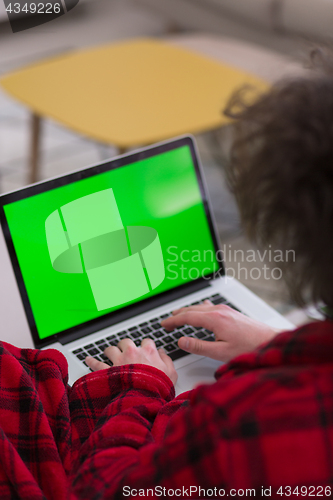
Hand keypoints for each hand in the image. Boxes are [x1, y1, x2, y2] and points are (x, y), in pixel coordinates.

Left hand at [85, 338, 177, 385]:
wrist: (145, 398)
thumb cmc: (158, 387)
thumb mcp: (171, 373)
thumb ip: (167, 360)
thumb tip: (162, 353)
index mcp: (148, 351)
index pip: (146, 341)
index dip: (145, 346)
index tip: (145, 350)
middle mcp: (132, 352)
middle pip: (126, 342)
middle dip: (125, 345)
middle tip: (125, 350)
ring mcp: (119, 361)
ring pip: (110, 349)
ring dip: (110, 351)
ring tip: (108, 353)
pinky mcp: (109, 371)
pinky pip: (97, 364)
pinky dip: (91, 361)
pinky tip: (88, 359)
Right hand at [161, 301, 280, 362]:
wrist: (271, 342)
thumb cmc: (250, 348)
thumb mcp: (220, 352)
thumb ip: (199, 347)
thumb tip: (181, 341)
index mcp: (215, 319)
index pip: (187, 317)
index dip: (173, 321)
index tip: (163, 325)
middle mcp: (219, 310)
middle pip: (192, 310)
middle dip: (177, 315)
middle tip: (166, 323)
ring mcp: (225, 310)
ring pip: (200, 308)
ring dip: (187, 312)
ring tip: (178, 317)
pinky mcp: (230, 312)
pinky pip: (209, 307)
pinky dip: (198, 310)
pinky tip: (199, 310)